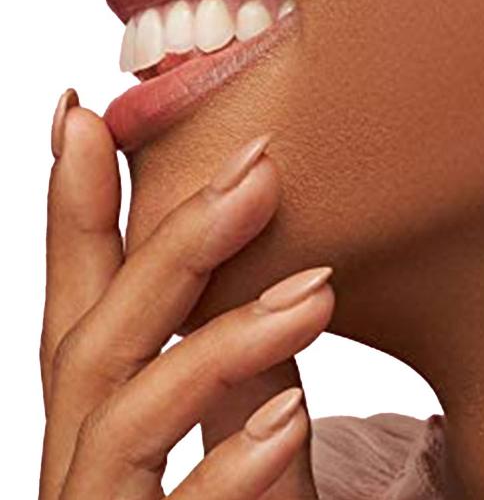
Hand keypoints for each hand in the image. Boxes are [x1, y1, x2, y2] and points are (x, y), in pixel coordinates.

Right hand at [39, 90, 334, 498]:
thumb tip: (286, 267)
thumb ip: (241, 364)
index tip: (80, 112)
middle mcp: (86, 465)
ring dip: (217, 338)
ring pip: (119, 415)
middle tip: (259, 167)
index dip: (73, 208)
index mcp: (111, 415)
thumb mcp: (245, 430)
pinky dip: (227, 468)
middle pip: (94, 336)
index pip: (84, 298)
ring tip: (318, 290)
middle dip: (168, 244)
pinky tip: (292, 416)